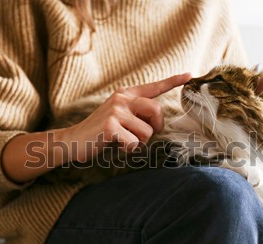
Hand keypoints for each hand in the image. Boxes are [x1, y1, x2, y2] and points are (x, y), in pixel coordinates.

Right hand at [62, 73, 191, 161]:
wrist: (72, 141)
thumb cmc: (100, 132)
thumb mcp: (119, 117)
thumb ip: (136, 114)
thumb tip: (157, 122)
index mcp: (125, 94)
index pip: (153, 87)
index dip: (172, 81)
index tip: (189, 75)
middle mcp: (121, 98)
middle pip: (157, 110)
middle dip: (156, 127)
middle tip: (143, 136)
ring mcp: (115, 111)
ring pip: (147, 131)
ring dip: (139, 142)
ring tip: (123, 141)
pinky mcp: (110, 126)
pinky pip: (134, 142)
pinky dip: (128, 149)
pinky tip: (115, 145)